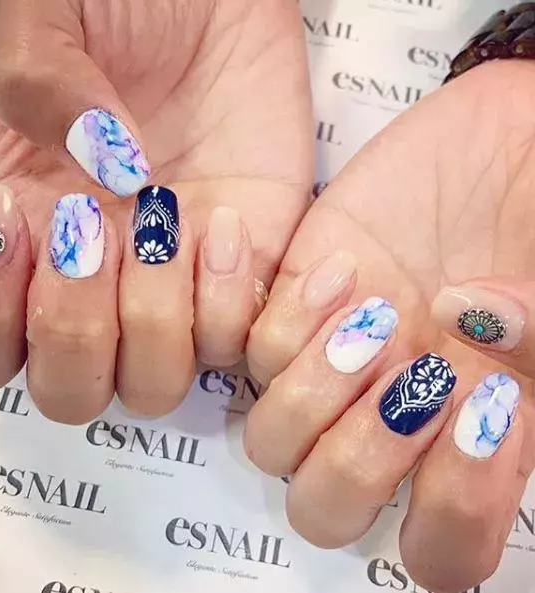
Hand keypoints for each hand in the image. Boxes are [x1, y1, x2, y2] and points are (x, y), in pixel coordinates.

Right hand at [0, 0, 312, 421]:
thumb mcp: (44, 15)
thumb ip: (36, 85)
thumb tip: (102, 170)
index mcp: (25, 234)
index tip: (17, 221)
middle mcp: (98, 277)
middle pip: (71, 389)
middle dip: (77, 328)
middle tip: (94, 233)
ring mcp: (174, 284)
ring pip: (153, 384)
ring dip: (156, 320)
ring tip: (170, 217)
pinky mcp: (243, 272)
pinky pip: (232, 343)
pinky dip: (230, 302)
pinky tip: (228, 223)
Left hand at [244, 61, 534, 592]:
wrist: (495, 138)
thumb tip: (471, 325)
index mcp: (466, 434)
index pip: (437, 548)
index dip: (452, 511)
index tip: (484, 413)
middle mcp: (389, 412)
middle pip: (325, 508)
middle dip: (360, 458)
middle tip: (413, 376)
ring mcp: (333, 361)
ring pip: (271, 442)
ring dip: (314, 391)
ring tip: (375, 314)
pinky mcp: (293, 302)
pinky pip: (248, 348)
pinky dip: (289, 318)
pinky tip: (344, 268)